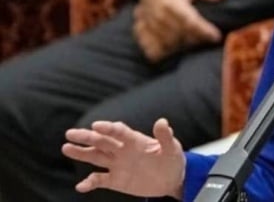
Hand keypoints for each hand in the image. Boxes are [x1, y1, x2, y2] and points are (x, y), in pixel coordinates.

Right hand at [62, 118, 184, 198]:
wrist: (171, 179)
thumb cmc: (172, 159)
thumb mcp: (172, 149)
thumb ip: (165, 137)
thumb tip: (162, 121)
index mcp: (135, 140)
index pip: (119, 132)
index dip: (109, 128)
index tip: (97, 126)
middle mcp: (122, 150)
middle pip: (102, 142)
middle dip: (87, 137)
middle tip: (70, 133)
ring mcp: (117, 164)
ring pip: (96, 157)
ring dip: (81, 153)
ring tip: (66, 147)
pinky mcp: (116, 179)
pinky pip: (100, 180)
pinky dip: (90, 183)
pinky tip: (81, 186)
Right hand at [135, 0, 226, 59]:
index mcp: (171, 3)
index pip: (190, 22)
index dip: (204, 31)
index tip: (217, 36)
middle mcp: (159, 17)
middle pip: (181, 36)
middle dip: (197, 40)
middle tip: (209, 39)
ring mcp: (150, 26)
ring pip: (169, 45)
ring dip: (184, 47)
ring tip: (196, 43)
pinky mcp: (144, 32)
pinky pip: (154, 49)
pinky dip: (165, 53)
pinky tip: (176, 49)